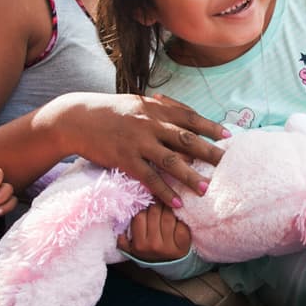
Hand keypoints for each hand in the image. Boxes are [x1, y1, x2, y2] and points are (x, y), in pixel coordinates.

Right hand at [51, 92, 227, 205]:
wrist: (77, 118)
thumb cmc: (109, 112)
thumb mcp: (136, 103)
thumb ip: (159, 108)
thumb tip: (183, 113)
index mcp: (155, 108)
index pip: (189, 117)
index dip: (210, 127)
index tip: (228, 136)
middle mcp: (150, 123)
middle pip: (186, 139)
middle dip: (209, 152)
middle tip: (226, 164)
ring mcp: (138, 142)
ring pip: (171, 161)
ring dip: (190, 176)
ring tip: (206, 189)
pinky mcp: (125, 159)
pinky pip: (149, 178)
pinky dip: (165, 191)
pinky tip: (177, 203)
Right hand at [118, 203, 192, 262]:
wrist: (173, 265)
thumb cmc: (152, 253)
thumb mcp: (134, 250)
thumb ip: (124, 241)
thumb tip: (119, 231)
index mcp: (139, 245)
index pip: (139, 216)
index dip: (145, 208)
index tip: (149, 205)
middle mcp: (153, 246)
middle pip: (154, 213)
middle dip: (158, 205)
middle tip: (160, 203)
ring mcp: (169, 246)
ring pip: (168, 216)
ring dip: (169, 209)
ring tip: (169, 208)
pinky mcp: (183, 244)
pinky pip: (181, 224)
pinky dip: (180, 219)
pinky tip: (178, 220)